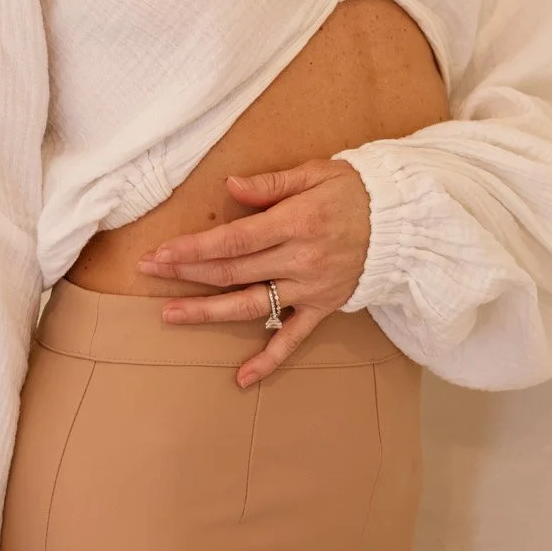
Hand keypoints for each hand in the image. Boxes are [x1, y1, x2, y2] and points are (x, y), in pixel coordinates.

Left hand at [137, 158, 371, 386]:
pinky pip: (293, 339)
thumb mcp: (316, 172)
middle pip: (233, 272)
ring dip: (208, 312)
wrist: (402, 222)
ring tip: (170, 315)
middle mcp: (300, 260)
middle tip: (149, 271)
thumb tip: (230, 186)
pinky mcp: (323, 308)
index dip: (193, 248)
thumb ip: (271, 183)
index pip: (233, 241)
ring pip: (251, 306)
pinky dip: (268, 360)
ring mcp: (311, 289)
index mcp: (295, 223)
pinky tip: (241, 378)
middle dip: (186, 272)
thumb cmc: (354, 191)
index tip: (160, 252)